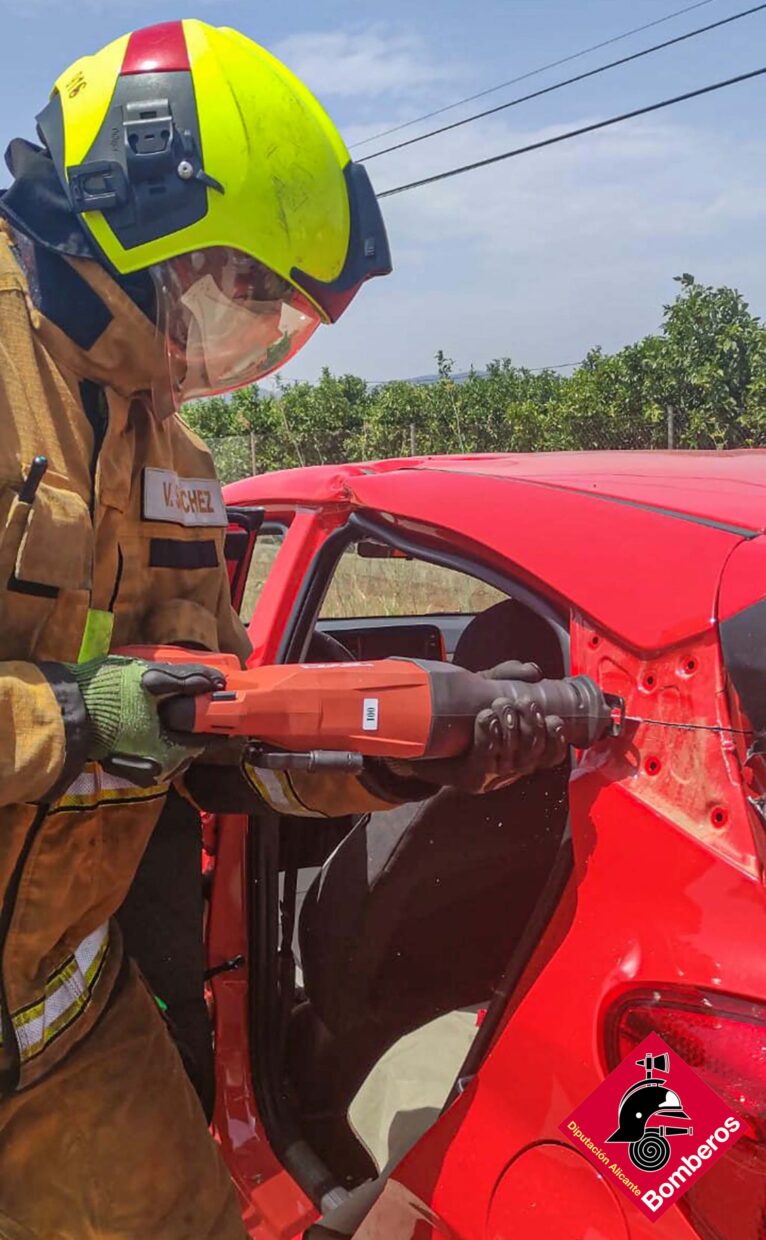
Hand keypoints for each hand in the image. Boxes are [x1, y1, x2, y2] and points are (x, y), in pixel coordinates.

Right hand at [66, 656, 225, 781]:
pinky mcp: (128, 769)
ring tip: (178, 712)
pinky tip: (155, 724)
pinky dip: (161, 742)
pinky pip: (156, 757)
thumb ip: (187, 680)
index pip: (207, 738)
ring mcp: (142, 773)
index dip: (216, 718)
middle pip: (190, 747)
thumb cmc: (107, 694)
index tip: (224, 705)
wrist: (63, 712)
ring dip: (178, 735)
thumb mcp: (149, 678)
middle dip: (197, 727)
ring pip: (173, 754)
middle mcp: (160, 771)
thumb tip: (218, 681)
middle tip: (200, 704)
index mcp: (170, 752)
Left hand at [406, 660, 567, 793]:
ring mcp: (489, 776)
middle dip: (532, 728)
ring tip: (498, 705)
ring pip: (513, 759)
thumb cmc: (456, 714)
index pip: (551, 755)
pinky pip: (486, 759)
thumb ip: (508, 676)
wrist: (416, 734)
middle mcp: (509, 768)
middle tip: (521, 703)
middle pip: (535, 756)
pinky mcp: (469, 778)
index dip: (558, 740)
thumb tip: (534, 671)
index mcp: (519, 751)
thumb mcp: (484, 688)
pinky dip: (489, 735)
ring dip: (510, 728)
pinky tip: (484, 717)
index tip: (554, 718)